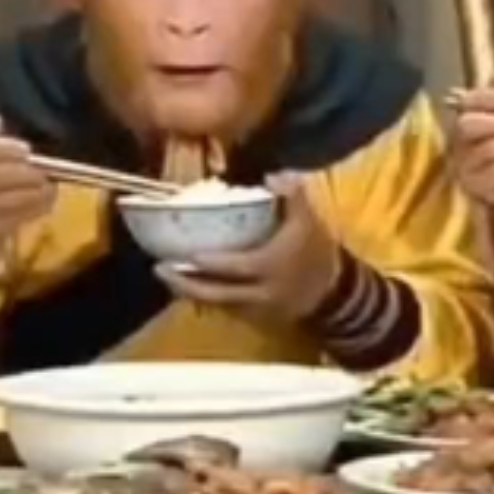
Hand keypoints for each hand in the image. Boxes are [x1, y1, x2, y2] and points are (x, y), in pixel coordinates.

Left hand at [155, 173, 342, 323]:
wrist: (334, 292)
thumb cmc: (317, 252)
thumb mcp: (309, 219)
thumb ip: (293, 194)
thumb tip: (272, 174)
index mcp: (269, 267)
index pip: (233, 268)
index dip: (207, 264)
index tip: (185, 254)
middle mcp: (258, 294)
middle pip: (215, 294)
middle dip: (185, 284)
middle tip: (158, 269)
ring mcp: (255, 311)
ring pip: (216, 305)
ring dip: (190, 293)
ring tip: (167, 277)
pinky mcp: (255, 320)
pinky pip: (225, 311)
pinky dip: (206, 300)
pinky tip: (189, 287)